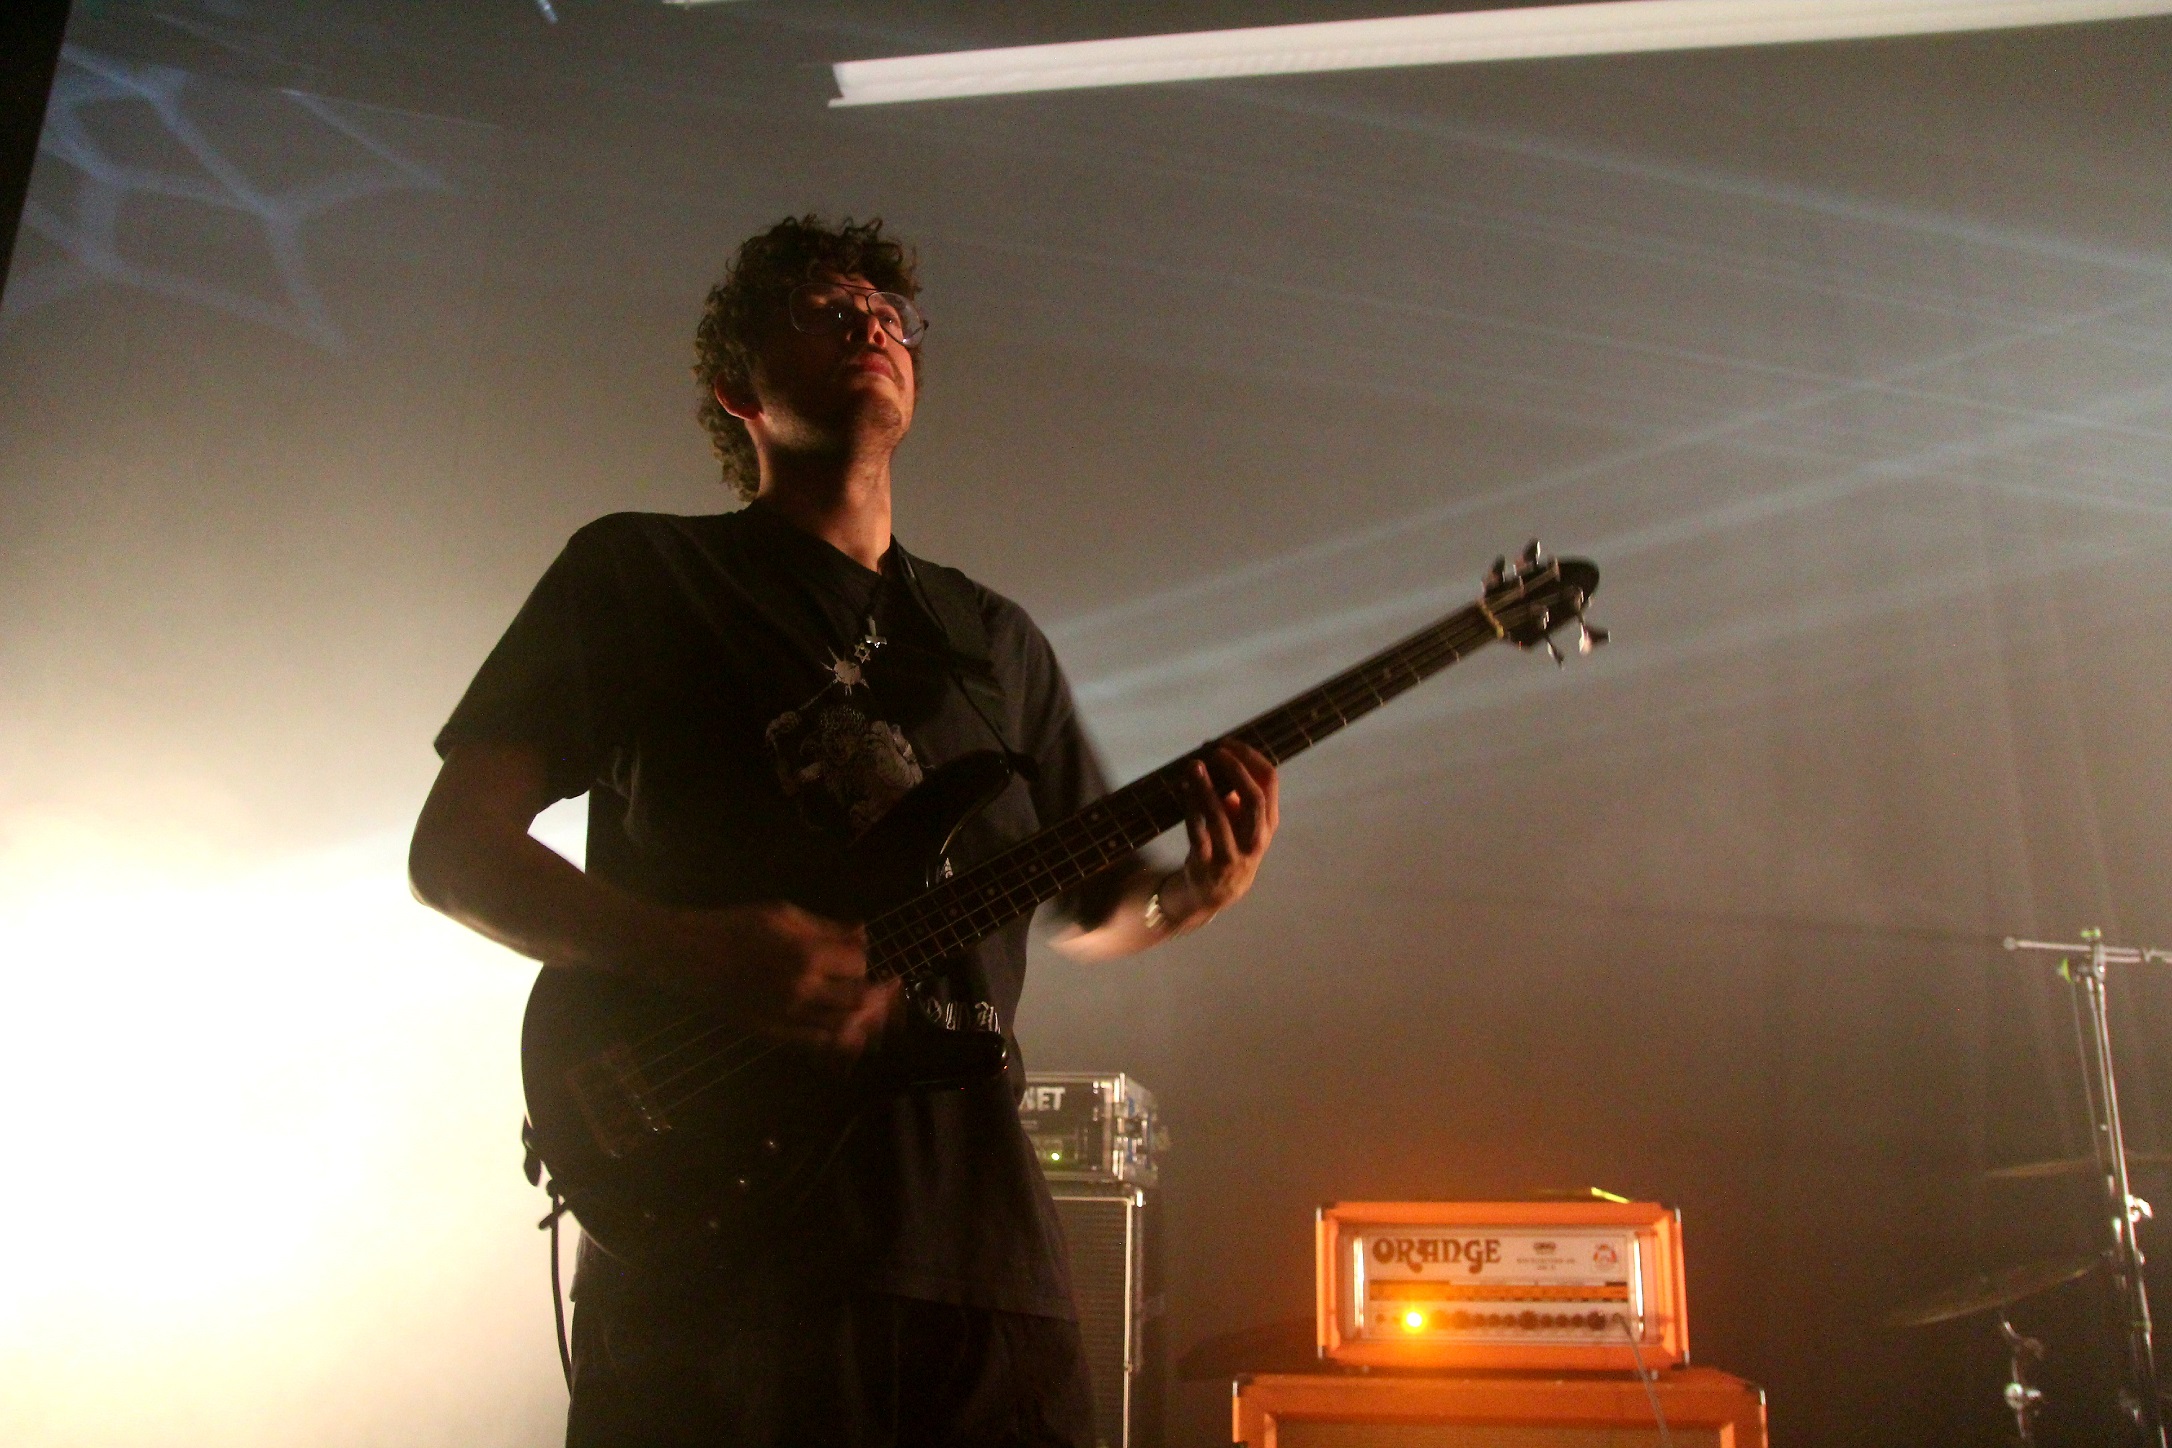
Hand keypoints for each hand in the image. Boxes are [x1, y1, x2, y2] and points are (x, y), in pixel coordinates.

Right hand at [657, 902, 898, 1053]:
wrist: (692, 957)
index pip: (858, 962)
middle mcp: (803, 988)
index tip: (856, 954)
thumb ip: (827, 927)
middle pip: (859, 998)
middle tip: (878, 988)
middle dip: (872, 992)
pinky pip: (816, 1044)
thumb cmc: (736, 927)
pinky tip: (844, 1031)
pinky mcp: (774, 1033)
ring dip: (861, 1019)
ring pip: (843, 1027)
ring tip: (867, 1011)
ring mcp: (789, 1015)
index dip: (862, 957)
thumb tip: (862, 932)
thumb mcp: (784, 914)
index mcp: (807, 953)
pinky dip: (837, 1040)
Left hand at [1169, 738, 1278, 925]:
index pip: (1270, 782)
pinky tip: (1182, 789)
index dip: (1250, 758)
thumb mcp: (1241, 823)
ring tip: (1194, 765)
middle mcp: (1256, 840)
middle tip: (1216, 751)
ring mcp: (1233, 855)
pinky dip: (1189, 808)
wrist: (1212, 896)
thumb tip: (1221, 757)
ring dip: (1206, 787)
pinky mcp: (1207, 866)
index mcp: (1268, 824)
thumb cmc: (1226, 848)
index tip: (1229, 743)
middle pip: (1255, 798)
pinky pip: (1198, 833)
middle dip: (1236, 770)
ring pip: (1221, 816)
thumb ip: (1237, 794)